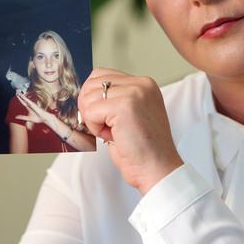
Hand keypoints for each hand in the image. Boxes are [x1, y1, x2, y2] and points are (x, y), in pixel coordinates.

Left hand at [14, 92, 55, 124]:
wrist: (43, 118)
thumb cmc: (38, 118)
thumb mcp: (28, 118)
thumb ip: (22, 117)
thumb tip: (16, 117)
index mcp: (29, 108)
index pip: (23, 103)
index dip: (20, 99)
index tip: (17, 96)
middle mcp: (30, 105)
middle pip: (24, 100)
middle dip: (20, 96)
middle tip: (17, 93)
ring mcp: (31, 104)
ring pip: (25, 99)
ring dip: (21, 96)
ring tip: (18, 93)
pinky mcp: (33, 104)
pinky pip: (28, 100)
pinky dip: (24, 98)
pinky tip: (22, 96)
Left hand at [78, 68, 182, 194]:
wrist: (157, 169)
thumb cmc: (142, 149)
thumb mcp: (130, 114)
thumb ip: (114, 99)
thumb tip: (85, 95)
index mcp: (144, 84)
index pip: (101, 75)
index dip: (93, 97)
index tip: (102, 117)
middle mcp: (142, 84)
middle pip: (92, 83)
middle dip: (91, 108)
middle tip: (107, 127)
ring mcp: (135, 93)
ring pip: (89, 98)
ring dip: (94, 120)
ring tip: (114, 133)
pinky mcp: (125, 106)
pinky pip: (91, 112)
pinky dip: (95, 129)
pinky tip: (113, 137)